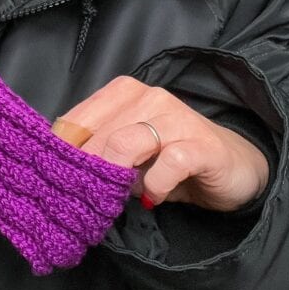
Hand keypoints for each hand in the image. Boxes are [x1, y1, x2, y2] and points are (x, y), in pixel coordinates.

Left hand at [52, 76, 268, 211]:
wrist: (231, 166)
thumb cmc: (170, 158)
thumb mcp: (128, 153)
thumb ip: (99, 152)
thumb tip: (60, 168)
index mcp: (124, 93)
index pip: (78, 119)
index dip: (63, 151)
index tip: (57, 176)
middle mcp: (150, 97)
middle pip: (99, 135)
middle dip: (89, 169)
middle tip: (90, 194)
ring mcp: (177, 118)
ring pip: (126, 143)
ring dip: (118, 175)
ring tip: (122, 193)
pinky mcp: (202, 145)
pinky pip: (168, 163)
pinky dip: (156, 184)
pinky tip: (155, 195)